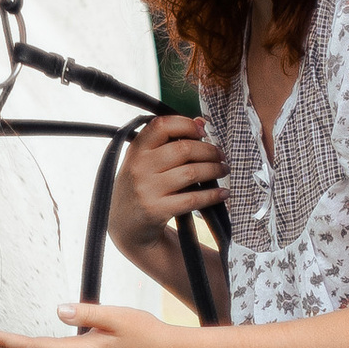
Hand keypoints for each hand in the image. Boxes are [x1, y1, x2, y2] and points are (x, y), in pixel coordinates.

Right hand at [113, 113, 222, 264]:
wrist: (125, 226)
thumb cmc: (140, 188)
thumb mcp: (143, 162)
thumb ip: (166, 142)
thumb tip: (201, 121)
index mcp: (136, 150)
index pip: (162, 125)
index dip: (186, 124)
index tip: (203, 130)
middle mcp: (138, 167)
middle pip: (183, 149)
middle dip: (209, 151)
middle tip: (221, 155)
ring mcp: (146, 189)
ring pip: (191, 172)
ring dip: (214, 170)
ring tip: (224, 170)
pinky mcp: (156, 210)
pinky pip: (192, 199)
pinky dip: (212, 195)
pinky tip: (223, 193)